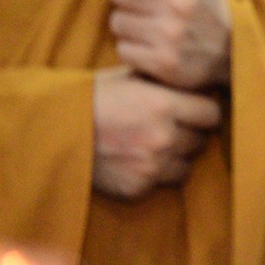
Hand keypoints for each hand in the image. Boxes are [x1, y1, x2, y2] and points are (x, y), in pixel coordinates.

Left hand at [82, 0, 232, 90]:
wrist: (235, 52)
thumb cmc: (207, 8)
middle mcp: (179, 4)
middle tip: (149, 6)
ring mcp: (170, 35)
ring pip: (117, 22)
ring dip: (130, 25)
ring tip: (155, 29)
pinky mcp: (162, 62)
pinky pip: (123, 49)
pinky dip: (135, 49)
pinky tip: (155, 48)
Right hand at [91, 67, 223, 199]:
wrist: (52, 129)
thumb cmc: (93, 97)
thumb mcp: (131, 78)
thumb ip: (166, 82)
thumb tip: (197, 81)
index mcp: (165, 105)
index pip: (212, 114)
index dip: (203, 112)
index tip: (194, 111)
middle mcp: (164, 137)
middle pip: (201, 140)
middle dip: (190, 134)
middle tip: (171, 128)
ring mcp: (152, 165)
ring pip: (186, 165)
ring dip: (175, 157)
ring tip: (154, 146)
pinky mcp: (137, 187)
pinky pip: (161, 183)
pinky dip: (154, 174)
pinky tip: (136, 161)